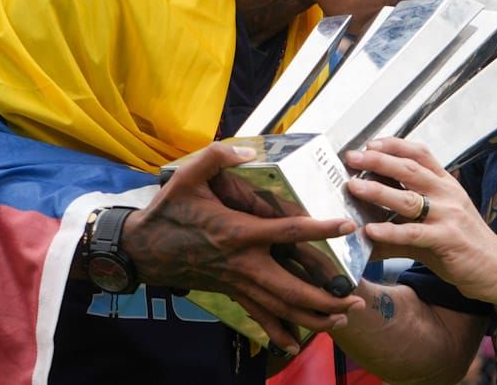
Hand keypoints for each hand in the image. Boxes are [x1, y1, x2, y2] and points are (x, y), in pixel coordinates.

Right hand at [121, 143, 363, 353]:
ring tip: (342, 317)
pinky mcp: (230, 292)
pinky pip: (259, 316)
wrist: (141, 249)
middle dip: (326, 297)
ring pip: (280, 308)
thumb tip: (251, 152)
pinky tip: (295, 344)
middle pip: (293, 288)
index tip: (346, 225)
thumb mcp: (188, 175)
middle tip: (355, 298)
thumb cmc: (168, 211)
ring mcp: (237, 282)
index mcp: (240, 232)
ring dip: (313, 316)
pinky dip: (278, 331)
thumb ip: (219, 156)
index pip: (288, 232)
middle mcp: (244, 264)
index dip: (320, 229)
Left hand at [344, 138, 496, 301]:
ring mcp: (448, 215)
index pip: (420, 154)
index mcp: (446, 184)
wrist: (496, 268)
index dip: (394, 145)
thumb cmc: (463, 244)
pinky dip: (390, 231)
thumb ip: (402, 222)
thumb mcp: (435, 224)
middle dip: (378, 161)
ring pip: (408, 198)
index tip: (369, 144)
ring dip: (378, 191)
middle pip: (410, 170)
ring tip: (354, 187)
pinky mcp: (448, 239)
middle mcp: (447, 194)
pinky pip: (414, 233)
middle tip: (352, 158)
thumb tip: (364, 227)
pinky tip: (370, 230)